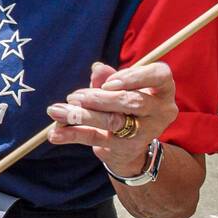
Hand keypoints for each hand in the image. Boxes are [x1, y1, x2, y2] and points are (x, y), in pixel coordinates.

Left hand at [46, 62, 178, 176]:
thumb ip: (108, 78)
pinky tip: (54, 133)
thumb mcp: (117, 89)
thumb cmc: (123, 106)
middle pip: (133, 102)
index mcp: (163, 90)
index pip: (160, 76)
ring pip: (114, 121)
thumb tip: (97, 68)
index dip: (134, 77)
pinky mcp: (125, 148)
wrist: (129, 145)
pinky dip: (72, 135)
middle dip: (100, 97)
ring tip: (56, 111)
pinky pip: (96, 138)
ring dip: (81, 115)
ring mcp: (145, 132)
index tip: (108, 82)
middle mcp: (160, 111)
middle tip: (74, 96)